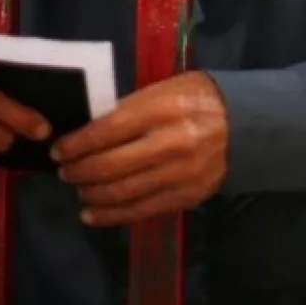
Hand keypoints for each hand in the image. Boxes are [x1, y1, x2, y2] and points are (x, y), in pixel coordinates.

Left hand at [53, 71, 227, 227]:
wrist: (247, 124)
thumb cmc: (198, 98)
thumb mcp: (164, 89)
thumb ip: (128, 108)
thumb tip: (87, 131)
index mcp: (163, 108)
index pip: (107, 131)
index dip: (76, 144)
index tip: (58, 150)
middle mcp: (173, 143)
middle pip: (111, 166)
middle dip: (79, 171)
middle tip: (64, 171)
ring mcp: (181, 174)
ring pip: (123, 193)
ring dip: (92, 194)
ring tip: (78, 188)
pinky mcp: (187, 197)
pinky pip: (141, 211)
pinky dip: (111, 216)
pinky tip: (92, 213)